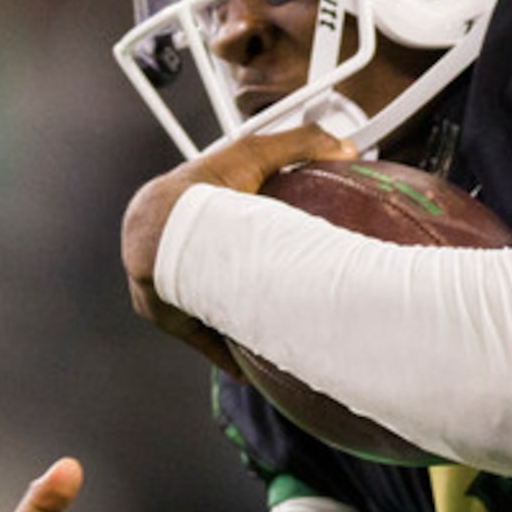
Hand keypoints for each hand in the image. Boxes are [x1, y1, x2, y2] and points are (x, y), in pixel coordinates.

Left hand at [120, 124, 357, 366]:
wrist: (163, 233)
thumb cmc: (205, 191)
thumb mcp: (255, 154)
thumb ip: (300, 145)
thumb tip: (347, 149)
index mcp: (187, 215)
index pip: (215, 227)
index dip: (243, 237)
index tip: (273, 249)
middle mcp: (174, 254)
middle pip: (212, 273)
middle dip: (238, 283)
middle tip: (280, 295)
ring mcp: (168, 288)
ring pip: (205, 306)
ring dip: (232, 317)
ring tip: (271, 330)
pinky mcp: (170, 318)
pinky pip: (204, 339)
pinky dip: (226, 351)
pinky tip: (250, 366)